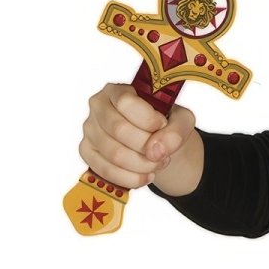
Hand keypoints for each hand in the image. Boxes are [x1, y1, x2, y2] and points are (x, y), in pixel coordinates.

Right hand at [79, 82, 203, 196]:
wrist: (157, 141)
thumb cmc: (165, 123)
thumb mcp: (181, 120)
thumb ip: (176, 130)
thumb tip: (157, 151)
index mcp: (118, 91)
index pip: (126, 102)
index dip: (147, 118)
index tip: (162, 124)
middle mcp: (98, 107)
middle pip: (119, 130)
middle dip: (147, 146)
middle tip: (164, 152)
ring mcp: (90, 130)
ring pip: (114, 154)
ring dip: (143, 165)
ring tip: (158, 163)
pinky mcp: (87, 152)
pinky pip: (106, 171)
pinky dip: (131, 178)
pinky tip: (146, 175)